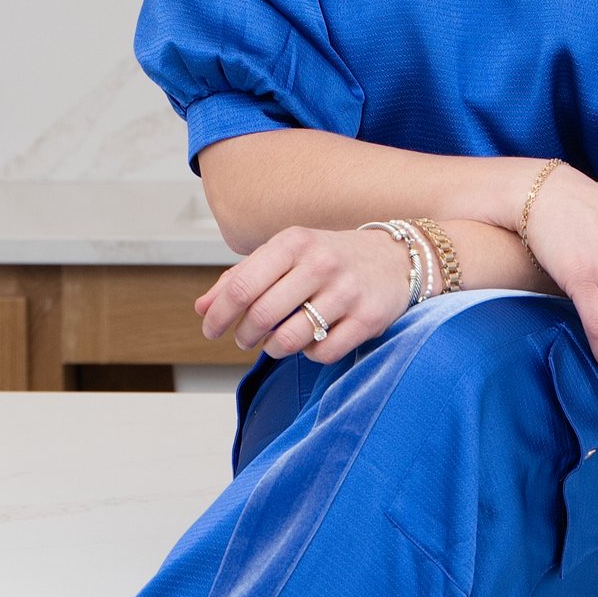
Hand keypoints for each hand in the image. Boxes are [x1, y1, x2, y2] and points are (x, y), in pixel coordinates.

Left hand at [198, 223, 418, 367]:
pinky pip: (322, 352)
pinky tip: (311, 341)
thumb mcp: (285, 255)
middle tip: (244, 339)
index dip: (218, 315)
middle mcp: (319, 263)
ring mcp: (346, 291)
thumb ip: (242, 278)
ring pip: (289, 339)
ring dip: (273, 349)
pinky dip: (309, 354)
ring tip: (274, 343)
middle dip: (244, 335)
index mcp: (293, 242)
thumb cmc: (328, 259)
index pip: (241, 286)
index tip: (210, 331)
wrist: (395, 258)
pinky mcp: (368, 318)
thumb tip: (202, 308)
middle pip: (261, 315)